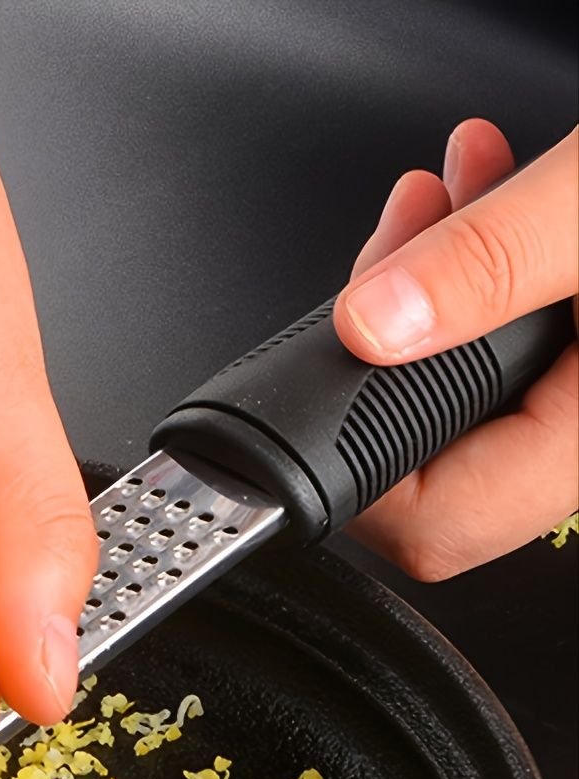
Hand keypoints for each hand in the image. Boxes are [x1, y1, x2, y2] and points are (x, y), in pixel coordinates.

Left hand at [333, 120, 576, 580]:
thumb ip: (496, 263)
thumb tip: (375, 324)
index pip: (436, 523)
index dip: (360, 469)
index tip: (329, 376)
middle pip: (434, 456)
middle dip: (388, 342)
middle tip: (399, 240)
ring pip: (468, 390)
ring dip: (432, 286)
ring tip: (444, 192)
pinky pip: (512, 348)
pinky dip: (481, 274)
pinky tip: (486, 193)